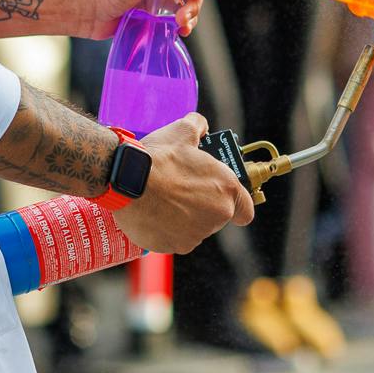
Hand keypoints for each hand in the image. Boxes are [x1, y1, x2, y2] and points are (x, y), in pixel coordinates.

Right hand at [115, 113, 253, 254]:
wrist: (127, 181)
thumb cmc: (158, 157)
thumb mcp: (181, 130)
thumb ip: (198, 126)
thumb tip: (201, 127)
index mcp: (226, 189)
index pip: (246, 209)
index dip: (236, 203)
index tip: (222, 196)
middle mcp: (217, 216)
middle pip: (216, 216)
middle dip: (203, 204)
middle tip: (183, 188)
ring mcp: (196, 234)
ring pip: (195, 228)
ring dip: (185, 217)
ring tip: (164, 198)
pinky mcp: (174, 246)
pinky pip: (175, 238)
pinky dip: (167, 228)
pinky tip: (154, 211)